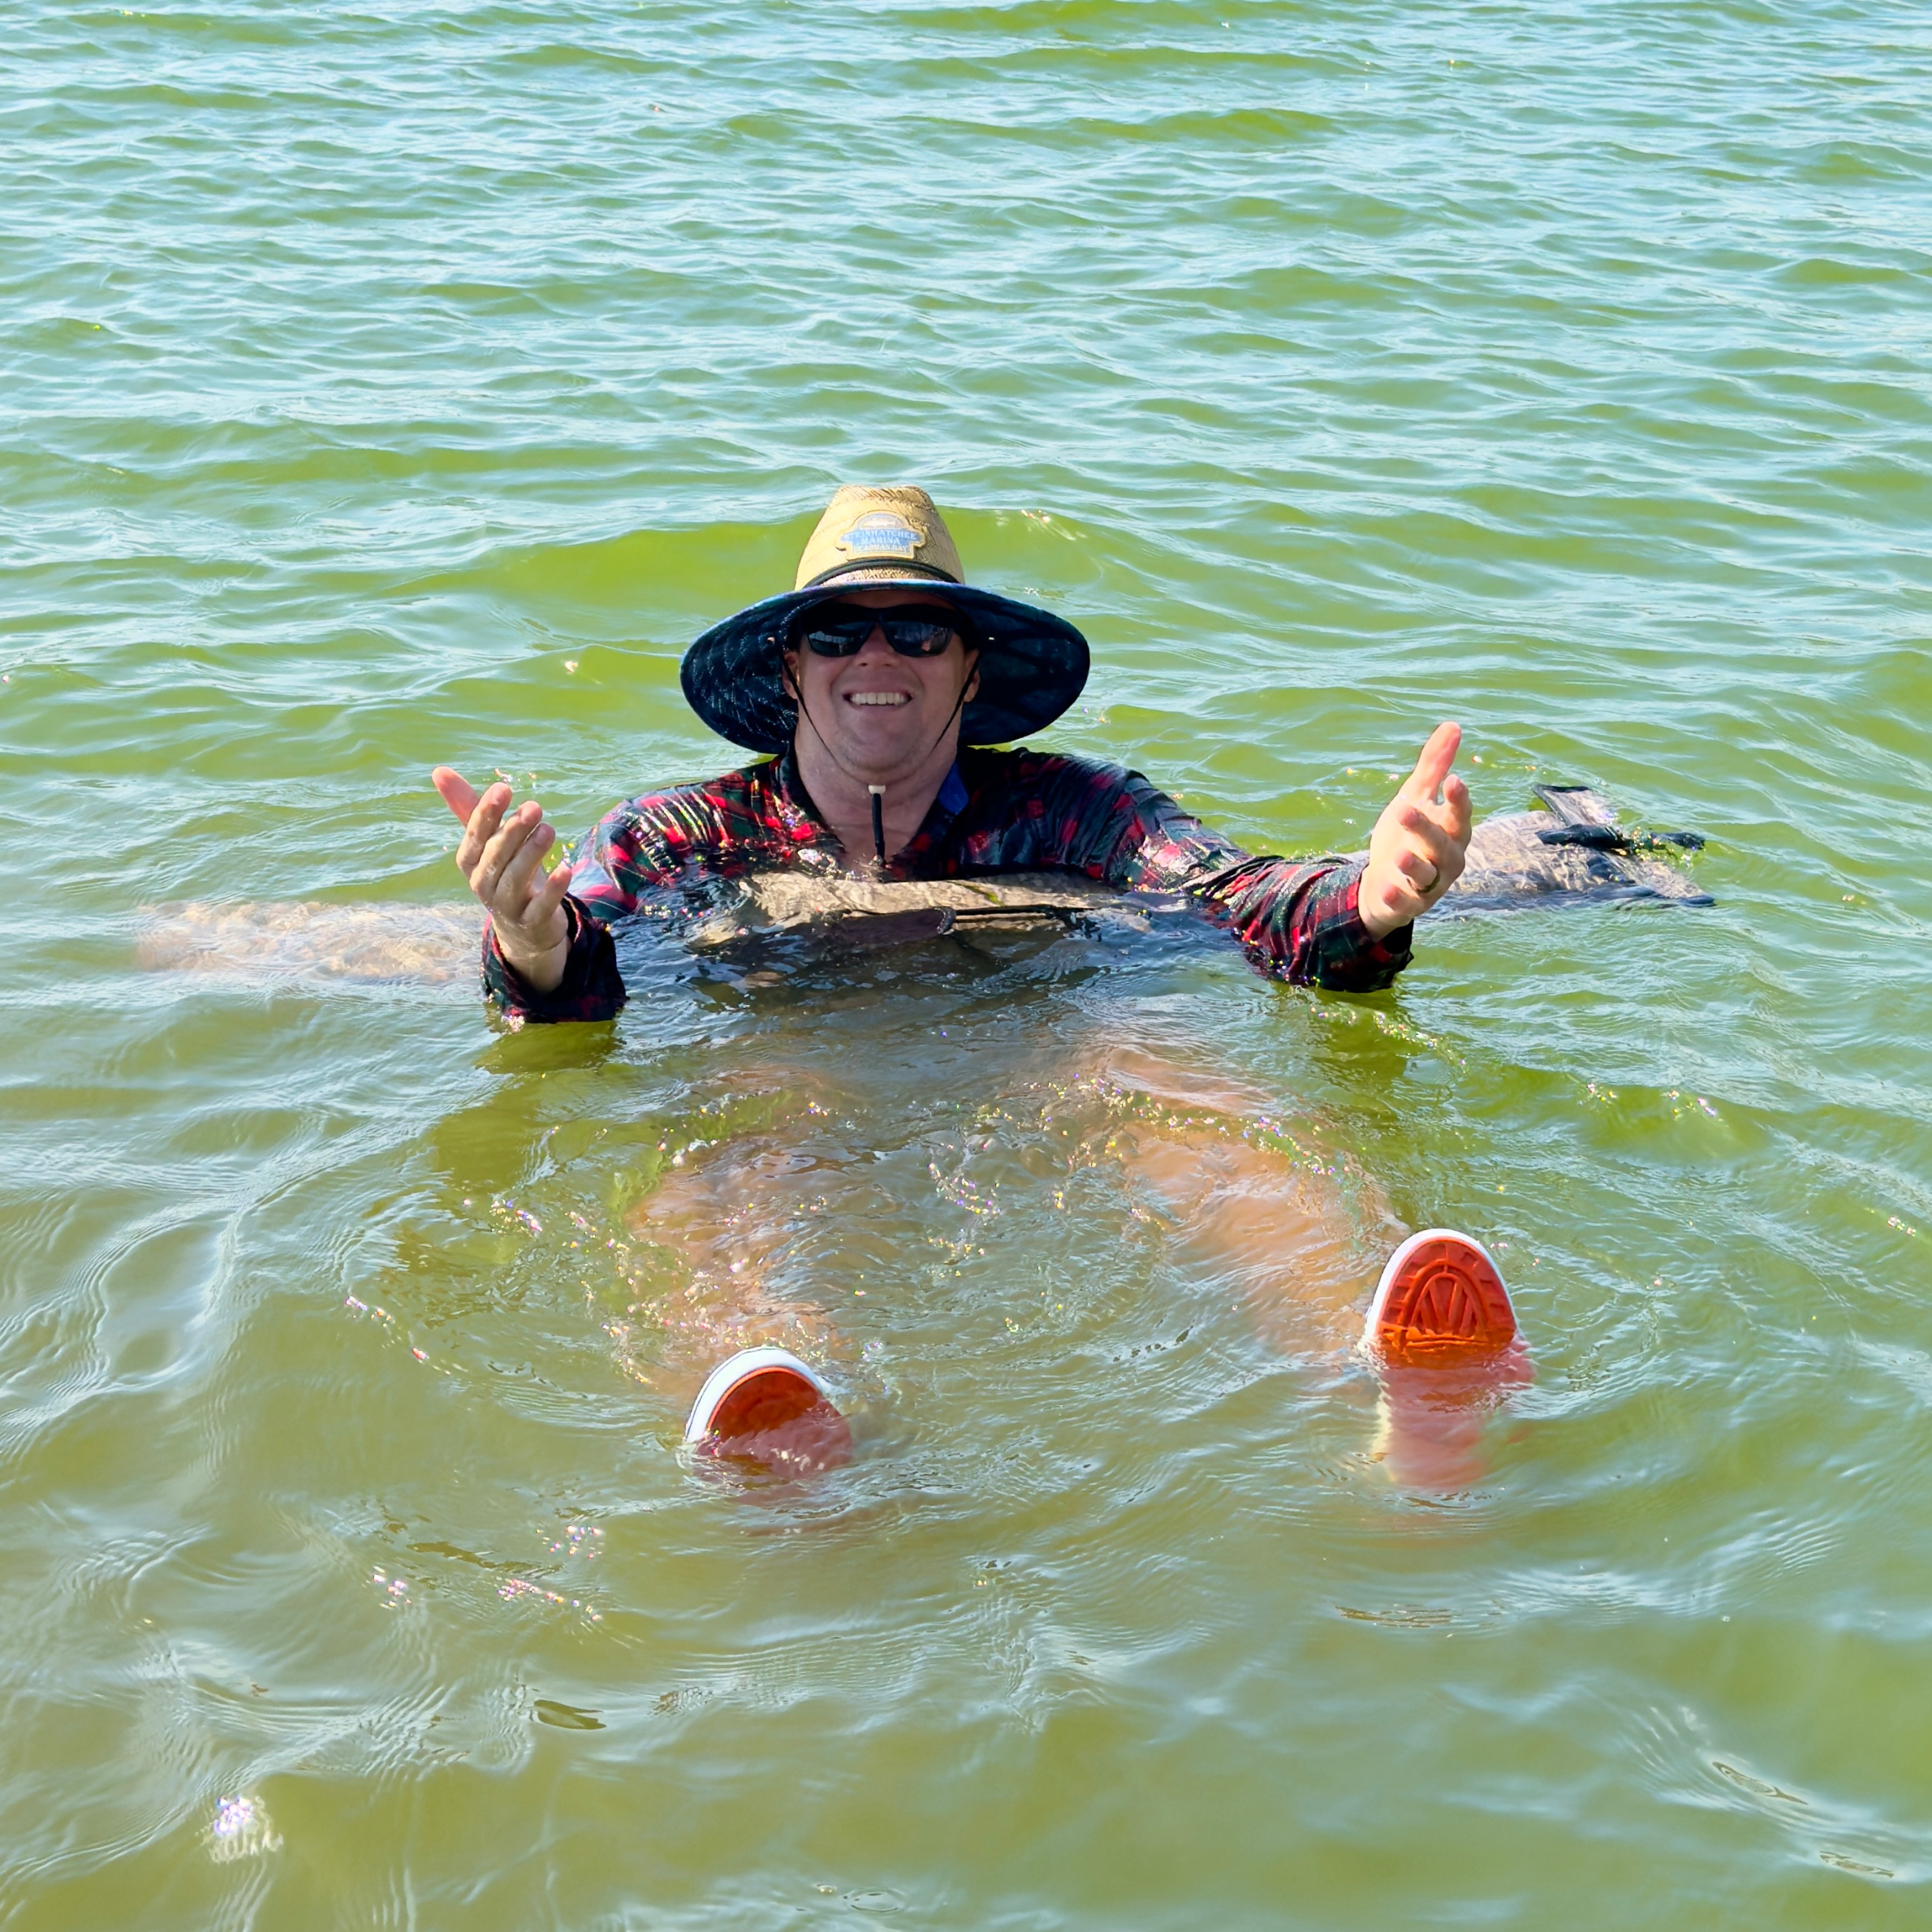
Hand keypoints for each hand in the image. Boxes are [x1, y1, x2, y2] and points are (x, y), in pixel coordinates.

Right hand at [432, 767, 574, 993]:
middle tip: (534, 807)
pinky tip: (565, 870)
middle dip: (513, 831)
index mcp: (470, 861)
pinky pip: (540, 906)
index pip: (475, 835)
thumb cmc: (503, 871)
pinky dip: (552, 889)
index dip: (487, 813)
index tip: (503, 789)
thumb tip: (439, 770)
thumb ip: (468, 807)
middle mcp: (483, 883)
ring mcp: (506, 905)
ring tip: (548, 829)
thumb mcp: (487, 841)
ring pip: (515, 879)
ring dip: (531, 853)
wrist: (523, 927)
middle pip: (496, 855)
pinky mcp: (531, 921)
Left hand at [1358, 723, 1471, 939]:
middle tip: (1405, 808)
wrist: (1383, 883)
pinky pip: (1405, 903)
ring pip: (1427, 877)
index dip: (1458, 800)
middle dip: (1426, 828)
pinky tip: (1386, 886)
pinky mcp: (1407, 906)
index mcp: (1451, 832)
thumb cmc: (1408, 836)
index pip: (1460, 815)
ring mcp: (1428, 886)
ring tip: (1398, 853)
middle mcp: (1447, 860)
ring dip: (1414, 866)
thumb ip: (1434, 766)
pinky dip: (1397, 896)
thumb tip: (1453, 726)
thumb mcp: (1415, 797)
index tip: (1453, 780)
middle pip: (1442, 845)